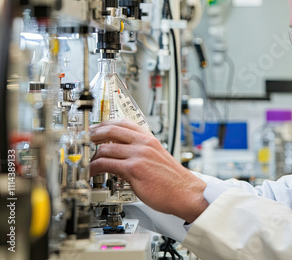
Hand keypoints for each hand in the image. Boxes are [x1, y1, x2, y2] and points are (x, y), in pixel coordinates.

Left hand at [89, 119, 207, 222]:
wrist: (185, 193)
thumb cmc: (173, 180)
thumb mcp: (158, 157)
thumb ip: (142, 151)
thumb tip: (123, 153)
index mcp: (149, 139)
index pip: (123, 122)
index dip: (104, 124)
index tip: (95, 128)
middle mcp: (144, 144)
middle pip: (111, 130)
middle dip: (92, 134)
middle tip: (83, 140)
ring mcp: (138, 155)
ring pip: (105, 148)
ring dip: (91, 156)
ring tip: (86, 163)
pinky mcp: (133, 169)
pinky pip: (106, 164)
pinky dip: (94, 168)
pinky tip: (92, 173)